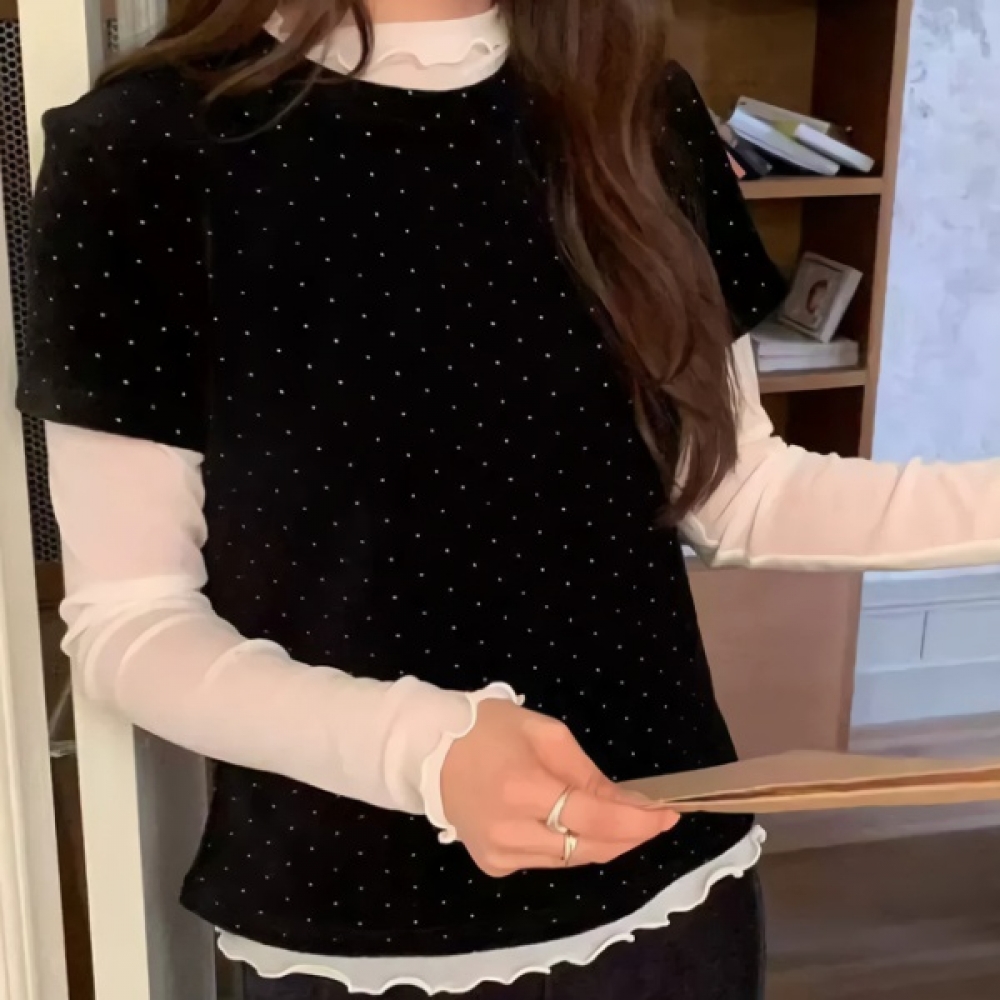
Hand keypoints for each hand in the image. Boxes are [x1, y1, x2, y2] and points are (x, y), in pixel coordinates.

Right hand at [441, 699, 679, 876]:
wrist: (427, 750)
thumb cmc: (487, 729)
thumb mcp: (544, 734)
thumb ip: (586, 773)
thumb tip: (625, 803)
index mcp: (524, 790)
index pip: (595, 818)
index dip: (637, 820)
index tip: (668, 814)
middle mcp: (512, 832)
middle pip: (589, 847)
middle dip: (627, 835)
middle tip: (652, 818)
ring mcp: (500, 855)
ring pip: (570, 860)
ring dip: (601, 841)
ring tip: (620, 819)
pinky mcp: (493, 865)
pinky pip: (546, 861)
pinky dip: (567, 845)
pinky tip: (572, 824)